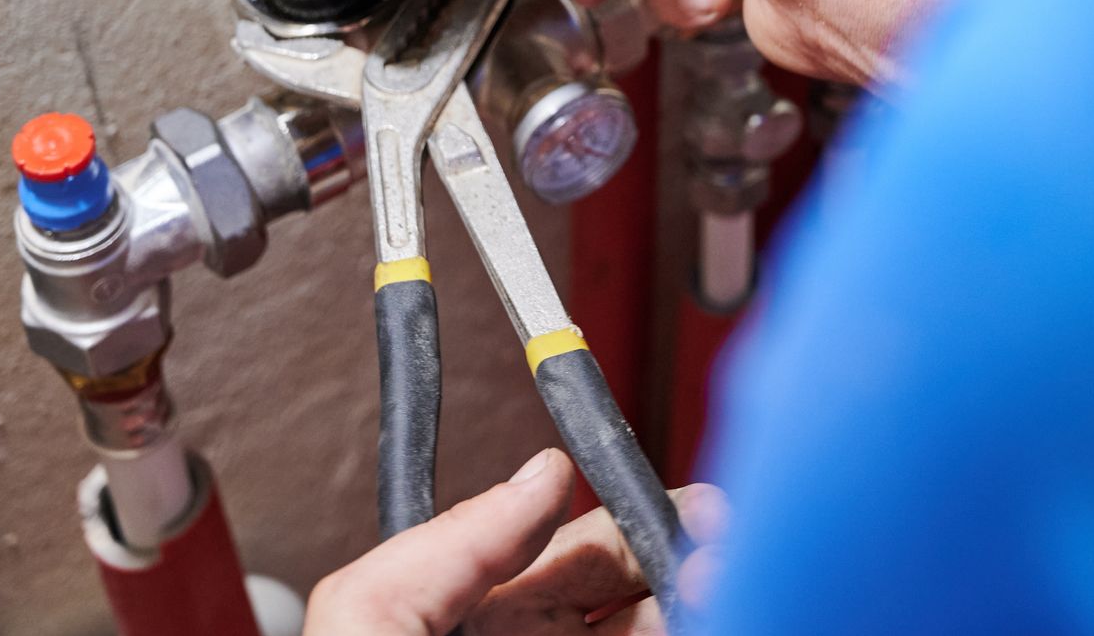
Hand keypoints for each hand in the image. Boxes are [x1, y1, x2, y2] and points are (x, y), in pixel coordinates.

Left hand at [304, 449, 726, 635]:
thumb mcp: (370, 621)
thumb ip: (446, 544)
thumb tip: (542, 473)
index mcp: (466, 619)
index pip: (560, 548)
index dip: (616, 511)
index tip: (660, 491)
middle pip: (626, 585)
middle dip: (676, 547)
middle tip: (715, 529)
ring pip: (657, 624)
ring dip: (697, 591)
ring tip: (723, 575)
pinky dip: (703, 623)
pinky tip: (714, 609)